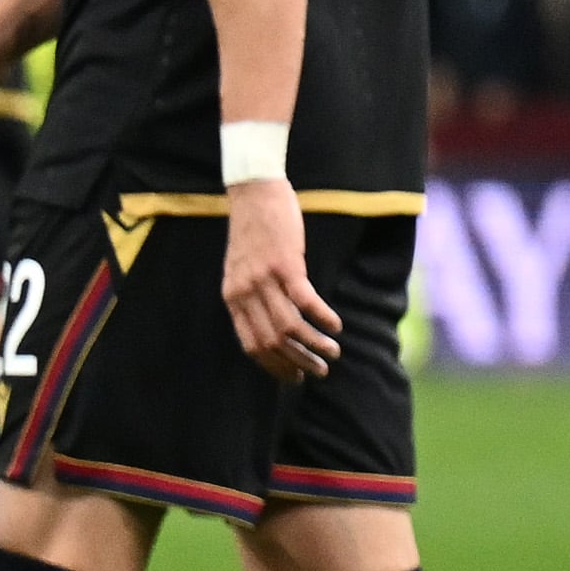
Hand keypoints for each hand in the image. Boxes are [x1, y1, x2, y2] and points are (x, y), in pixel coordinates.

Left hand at [221, 181, 347, 380]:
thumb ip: (252, 295)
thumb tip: (272, 324)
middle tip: (320, 371)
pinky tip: (336, 325)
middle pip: (272, 341)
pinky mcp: (285, 264)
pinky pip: (305, 301)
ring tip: (333, 352)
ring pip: (289, 327)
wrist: (254, 193)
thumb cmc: (253, 229)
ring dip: (314, 345)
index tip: (296, 377)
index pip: (251, 345)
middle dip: (298, 362)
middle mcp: (244, 292)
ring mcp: (264, 279)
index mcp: (233, 297)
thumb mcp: (242, 268)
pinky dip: (322, 318)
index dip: (275, 366)